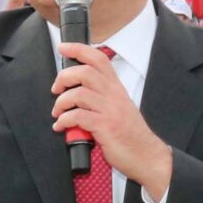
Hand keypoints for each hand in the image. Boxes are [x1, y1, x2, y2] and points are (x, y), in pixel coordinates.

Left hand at [52, 42, 171, 195]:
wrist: (146, 155)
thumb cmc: (130, 134)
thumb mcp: (119, 108)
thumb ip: (101, 97)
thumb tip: (76, 93)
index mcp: (116, 88)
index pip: (98, 59)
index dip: (79, 49)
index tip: (63, 48)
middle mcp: (113, 95)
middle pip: (84, 72)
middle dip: (63, 78)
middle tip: (56, 90)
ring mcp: (110, 110)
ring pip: (78, 94)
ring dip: (61, 103)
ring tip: (58, 113)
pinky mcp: (105, 127)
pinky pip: (78, 117)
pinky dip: (64, 120)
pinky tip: (61, 127)